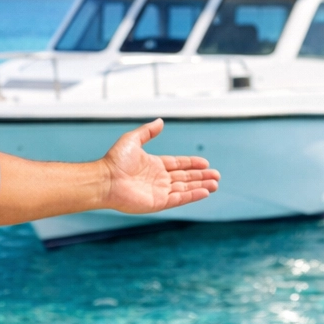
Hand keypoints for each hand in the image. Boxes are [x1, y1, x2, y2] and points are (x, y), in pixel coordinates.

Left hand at [100, 119, 219, 213]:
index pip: (178, 165)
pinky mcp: (158, 202)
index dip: (192, 164)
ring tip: (215, 184)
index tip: (206, 163)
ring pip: (185, 188)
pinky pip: (179, 199)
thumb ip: (148, 131)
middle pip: (185, 177)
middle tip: (216, 175)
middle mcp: (158, 179)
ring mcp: (159, 192)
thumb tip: (160, 121)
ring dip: (201, 186)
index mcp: (154, 165)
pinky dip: (193, 195)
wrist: (106, 179)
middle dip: (201, 176)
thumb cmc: (115, 160)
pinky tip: (205, 192)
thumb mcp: (133, 140)